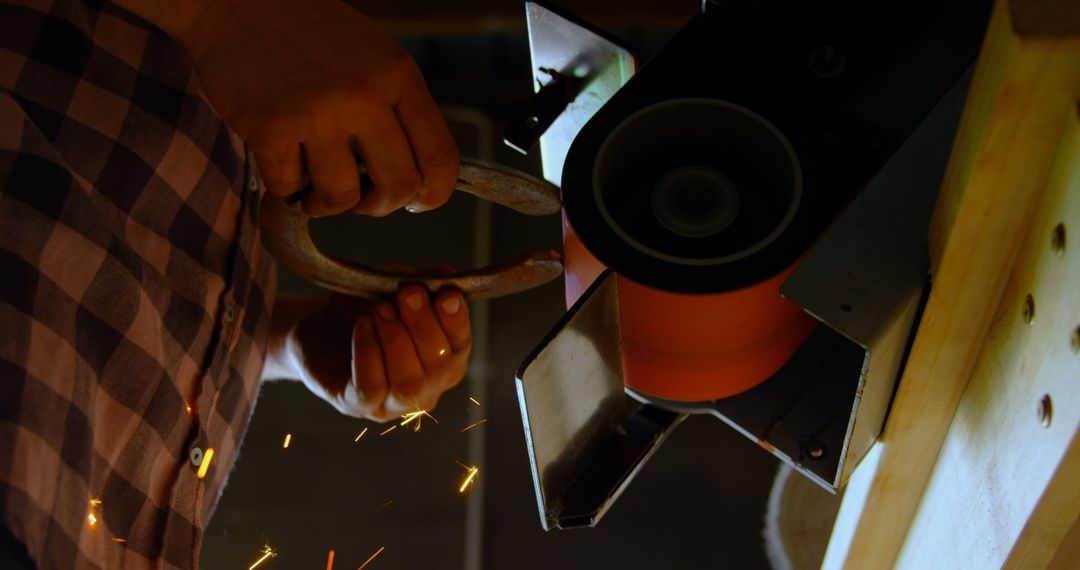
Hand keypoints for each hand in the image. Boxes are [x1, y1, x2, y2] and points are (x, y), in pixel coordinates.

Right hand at [173, 0, 458, 215]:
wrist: (236, 1)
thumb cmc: (309, 34)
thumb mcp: (374, 57)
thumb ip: (397, 109)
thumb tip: (414, 178)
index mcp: (398, 75)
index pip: (440, 156)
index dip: (434, 193)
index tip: (417, 202)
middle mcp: (365, 95)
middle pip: (399, 186)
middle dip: (380, 205)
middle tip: (362, 199)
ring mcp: (317, 112)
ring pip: (343, 198)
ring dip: (328, 203)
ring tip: (315, 185)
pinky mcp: (270, 127)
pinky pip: (288, 188)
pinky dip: (284, 184)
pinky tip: (281, 158)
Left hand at [277, 286, 470, 420]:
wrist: (319, 325)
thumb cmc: (363, 307)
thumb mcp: (395, 286)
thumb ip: (424, 283)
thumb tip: (449, 275)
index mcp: (443, 361)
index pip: (460, 348)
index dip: (457, 322)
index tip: (446, 295)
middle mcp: (425, 389)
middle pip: (438, 367)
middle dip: (425, 327)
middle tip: (408, 294)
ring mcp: (392, 404)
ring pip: (408, 384)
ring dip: (396, 340)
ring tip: (380, 309)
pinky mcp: (356, 405)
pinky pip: (370, 387)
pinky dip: (368, 353)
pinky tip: (363, 326)